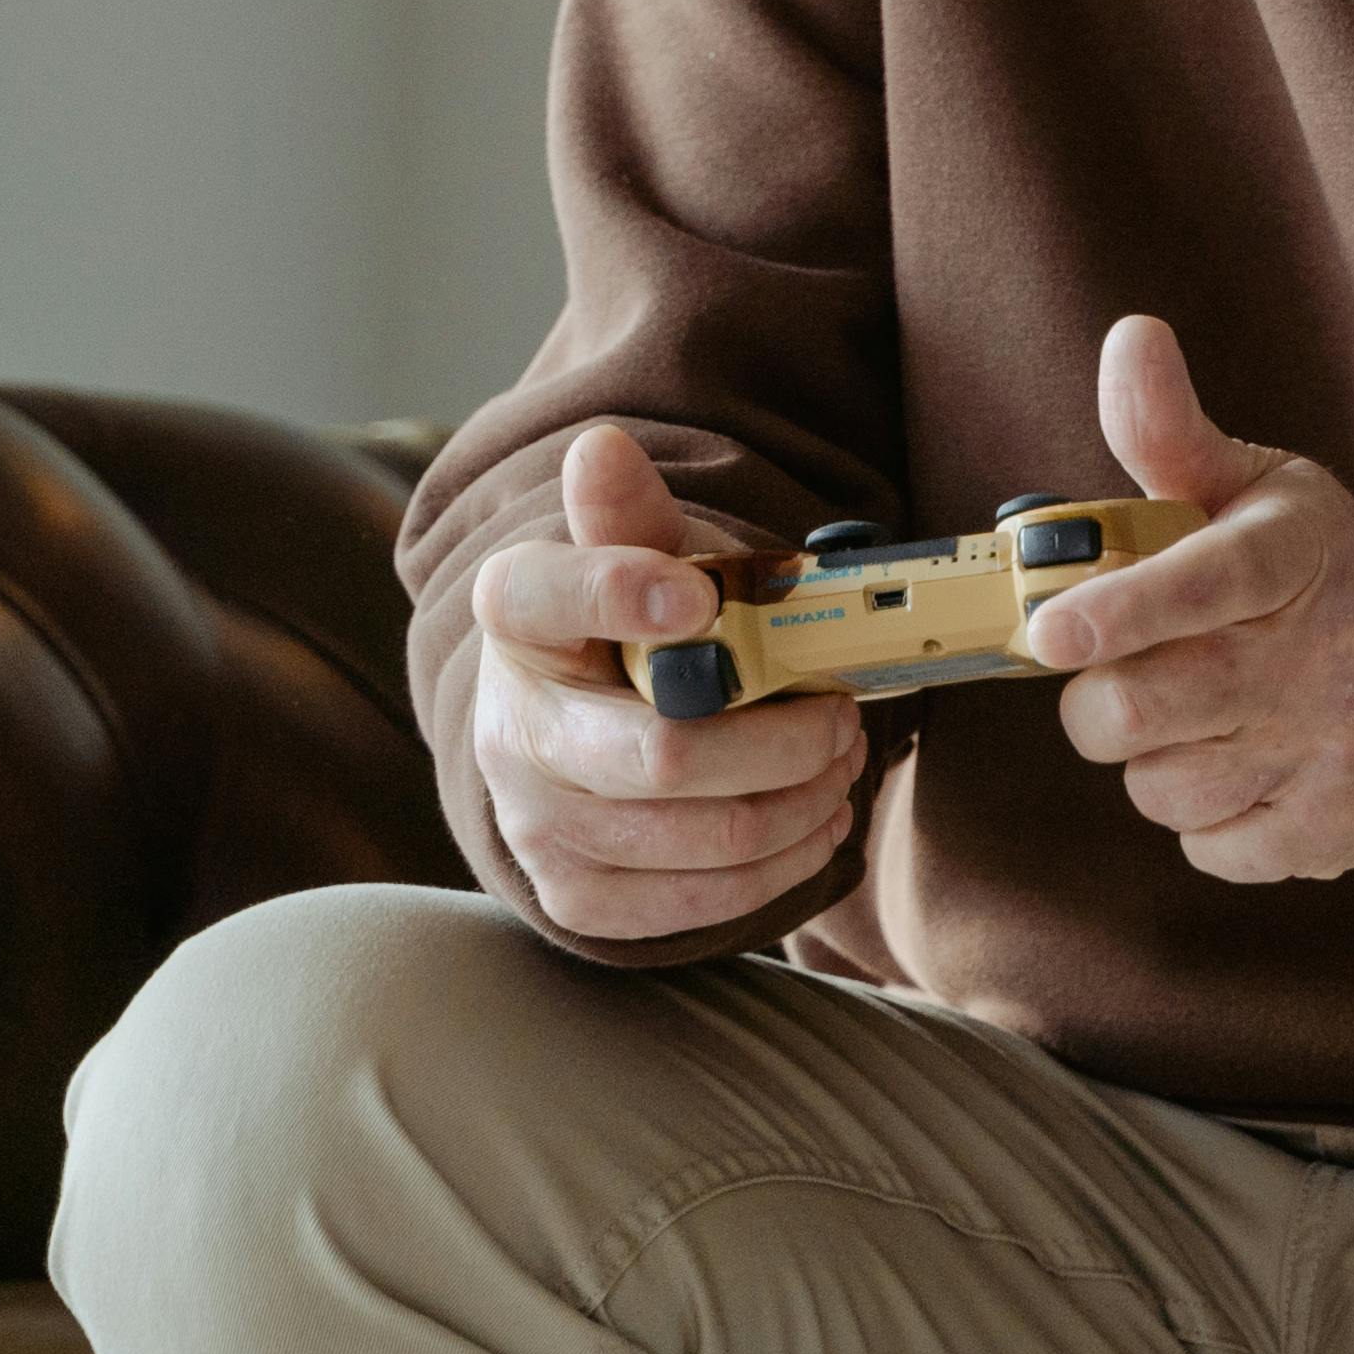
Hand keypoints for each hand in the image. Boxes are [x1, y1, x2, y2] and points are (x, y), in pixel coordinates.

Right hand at [465, 422, 869, 940]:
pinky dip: (780, 865)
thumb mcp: (642, 554)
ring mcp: (538, 826)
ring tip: (840, 763)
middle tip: (842, 716)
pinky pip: (696, 904)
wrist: (588, 722)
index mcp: (519, 620)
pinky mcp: (577, 896)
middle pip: (663, 756)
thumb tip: (600, 448)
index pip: (544, 596)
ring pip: (699, 837)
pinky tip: (815, 819)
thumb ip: (634, 513)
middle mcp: (510, 731)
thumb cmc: (635, 628)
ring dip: (799, 801)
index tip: (698, 597)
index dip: (619, 594)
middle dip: (781, 739)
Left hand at [1020, 313, 1353, 882]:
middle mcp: (1326, 653)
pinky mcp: (1333, 831)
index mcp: (1299, 552)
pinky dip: (1206, 815)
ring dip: (1158, 757)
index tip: (1054, 631)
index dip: (1123, 608)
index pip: (1206, 581)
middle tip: (1129, 669)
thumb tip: (1128, 338)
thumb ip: (1173, 434)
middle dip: (1101, 695)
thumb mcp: (1265, 490)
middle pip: (1135, 708)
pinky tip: (1249, 764)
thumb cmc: (1328, 573)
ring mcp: (1333, 750)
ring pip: (1157, 785)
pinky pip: (1204, 845)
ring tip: (1210, 713)